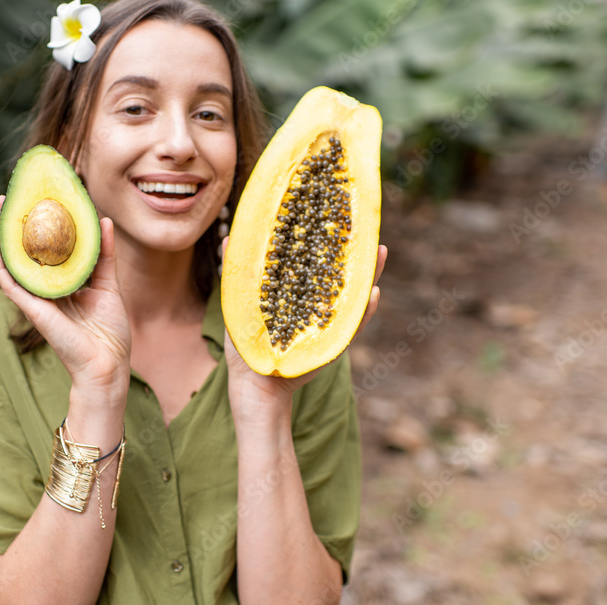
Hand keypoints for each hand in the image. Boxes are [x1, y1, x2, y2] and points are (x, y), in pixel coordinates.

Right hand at [0, 196, 131, 391]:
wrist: (107, 362)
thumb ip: (104, 253)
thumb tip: (103, 220)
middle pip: (21, 252)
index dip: (35, 225)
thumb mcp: (109, 283)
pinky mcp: (31, 308)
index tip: (34, 200)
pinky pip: (9, 281)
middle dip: (13, 225)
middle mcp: (43, 288)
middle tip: (8, 198)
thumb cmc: (109, 330)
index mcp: (60, 283)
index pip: (42, 249)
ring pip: (8, 263)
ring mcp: (35, 298)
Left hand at [224, 241, 386, 422]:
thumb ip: (238, 276)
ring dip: (368, 275)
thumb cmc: (246, 348)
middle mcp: (315, 307)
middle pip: (339, 274)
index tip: (334, 213)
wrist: (252, 388)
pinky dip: (364, 311)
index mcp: (296, 294)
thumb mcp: (240, 306)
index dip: (326, 240)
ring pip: (353, 296)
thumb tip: (229, 239)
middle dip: (354, 251)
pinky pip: (353, 327)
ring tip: (378, 252)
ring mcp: (326, 325)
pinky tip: (373, 294)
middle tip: (367, 226)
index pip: (314, 261)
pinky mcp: (330, 344)